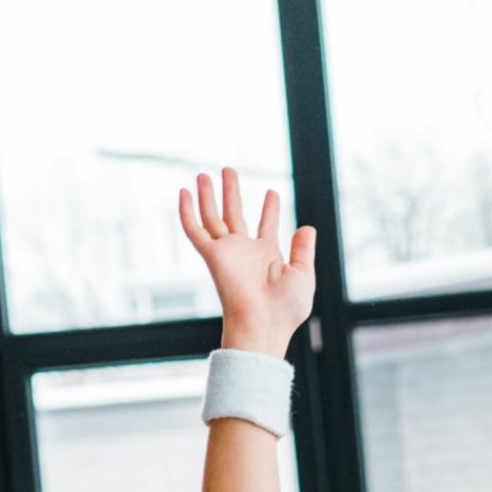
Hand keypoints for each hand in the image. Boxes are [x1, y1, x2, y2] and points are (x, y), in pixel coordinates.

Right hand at [178, 168, 315, 358]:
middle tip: (229, 169)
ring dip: (209, 195)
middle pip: (234, 215)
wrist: (264, 323)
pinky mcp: (211, 256)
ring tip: (206, 173)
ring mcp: (227, 252)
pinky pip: (194, 230)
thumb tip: (307, 227)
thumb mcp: (303, 275)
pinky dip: (187, 212)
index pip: (266, 226)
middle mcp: (245, 252)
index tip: (271, 193)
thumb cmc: (285, 307)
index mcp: (267, 256)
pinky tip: (184, 193)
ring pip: (213, 217)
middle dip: (231, 192)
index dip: (269, 210)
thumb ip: (303, 250)